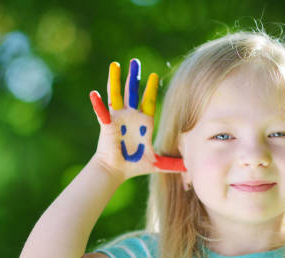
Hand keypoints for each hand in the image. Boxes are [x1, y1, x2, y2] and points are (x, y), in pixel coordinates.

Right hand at [89, 58, 184, 180]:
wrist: (116, 170)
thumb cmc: (134, 165)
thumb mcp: (157, 163)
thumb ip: (173, 164)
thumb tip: (190, 168)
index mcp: (143, 122)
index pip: (148, 101)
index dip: (150, 88)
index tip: (154, 75)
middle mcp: (131, 116)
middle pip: (132, 92)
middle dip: (134, 77)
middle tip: (135, 61)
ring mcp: (118, 118)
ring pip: (116, 95)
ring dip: (115, 80)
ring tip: (115, 65)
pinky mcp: (107, 124)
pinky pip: (102, 112)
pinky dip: (98, 103)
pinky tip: (94, 94)